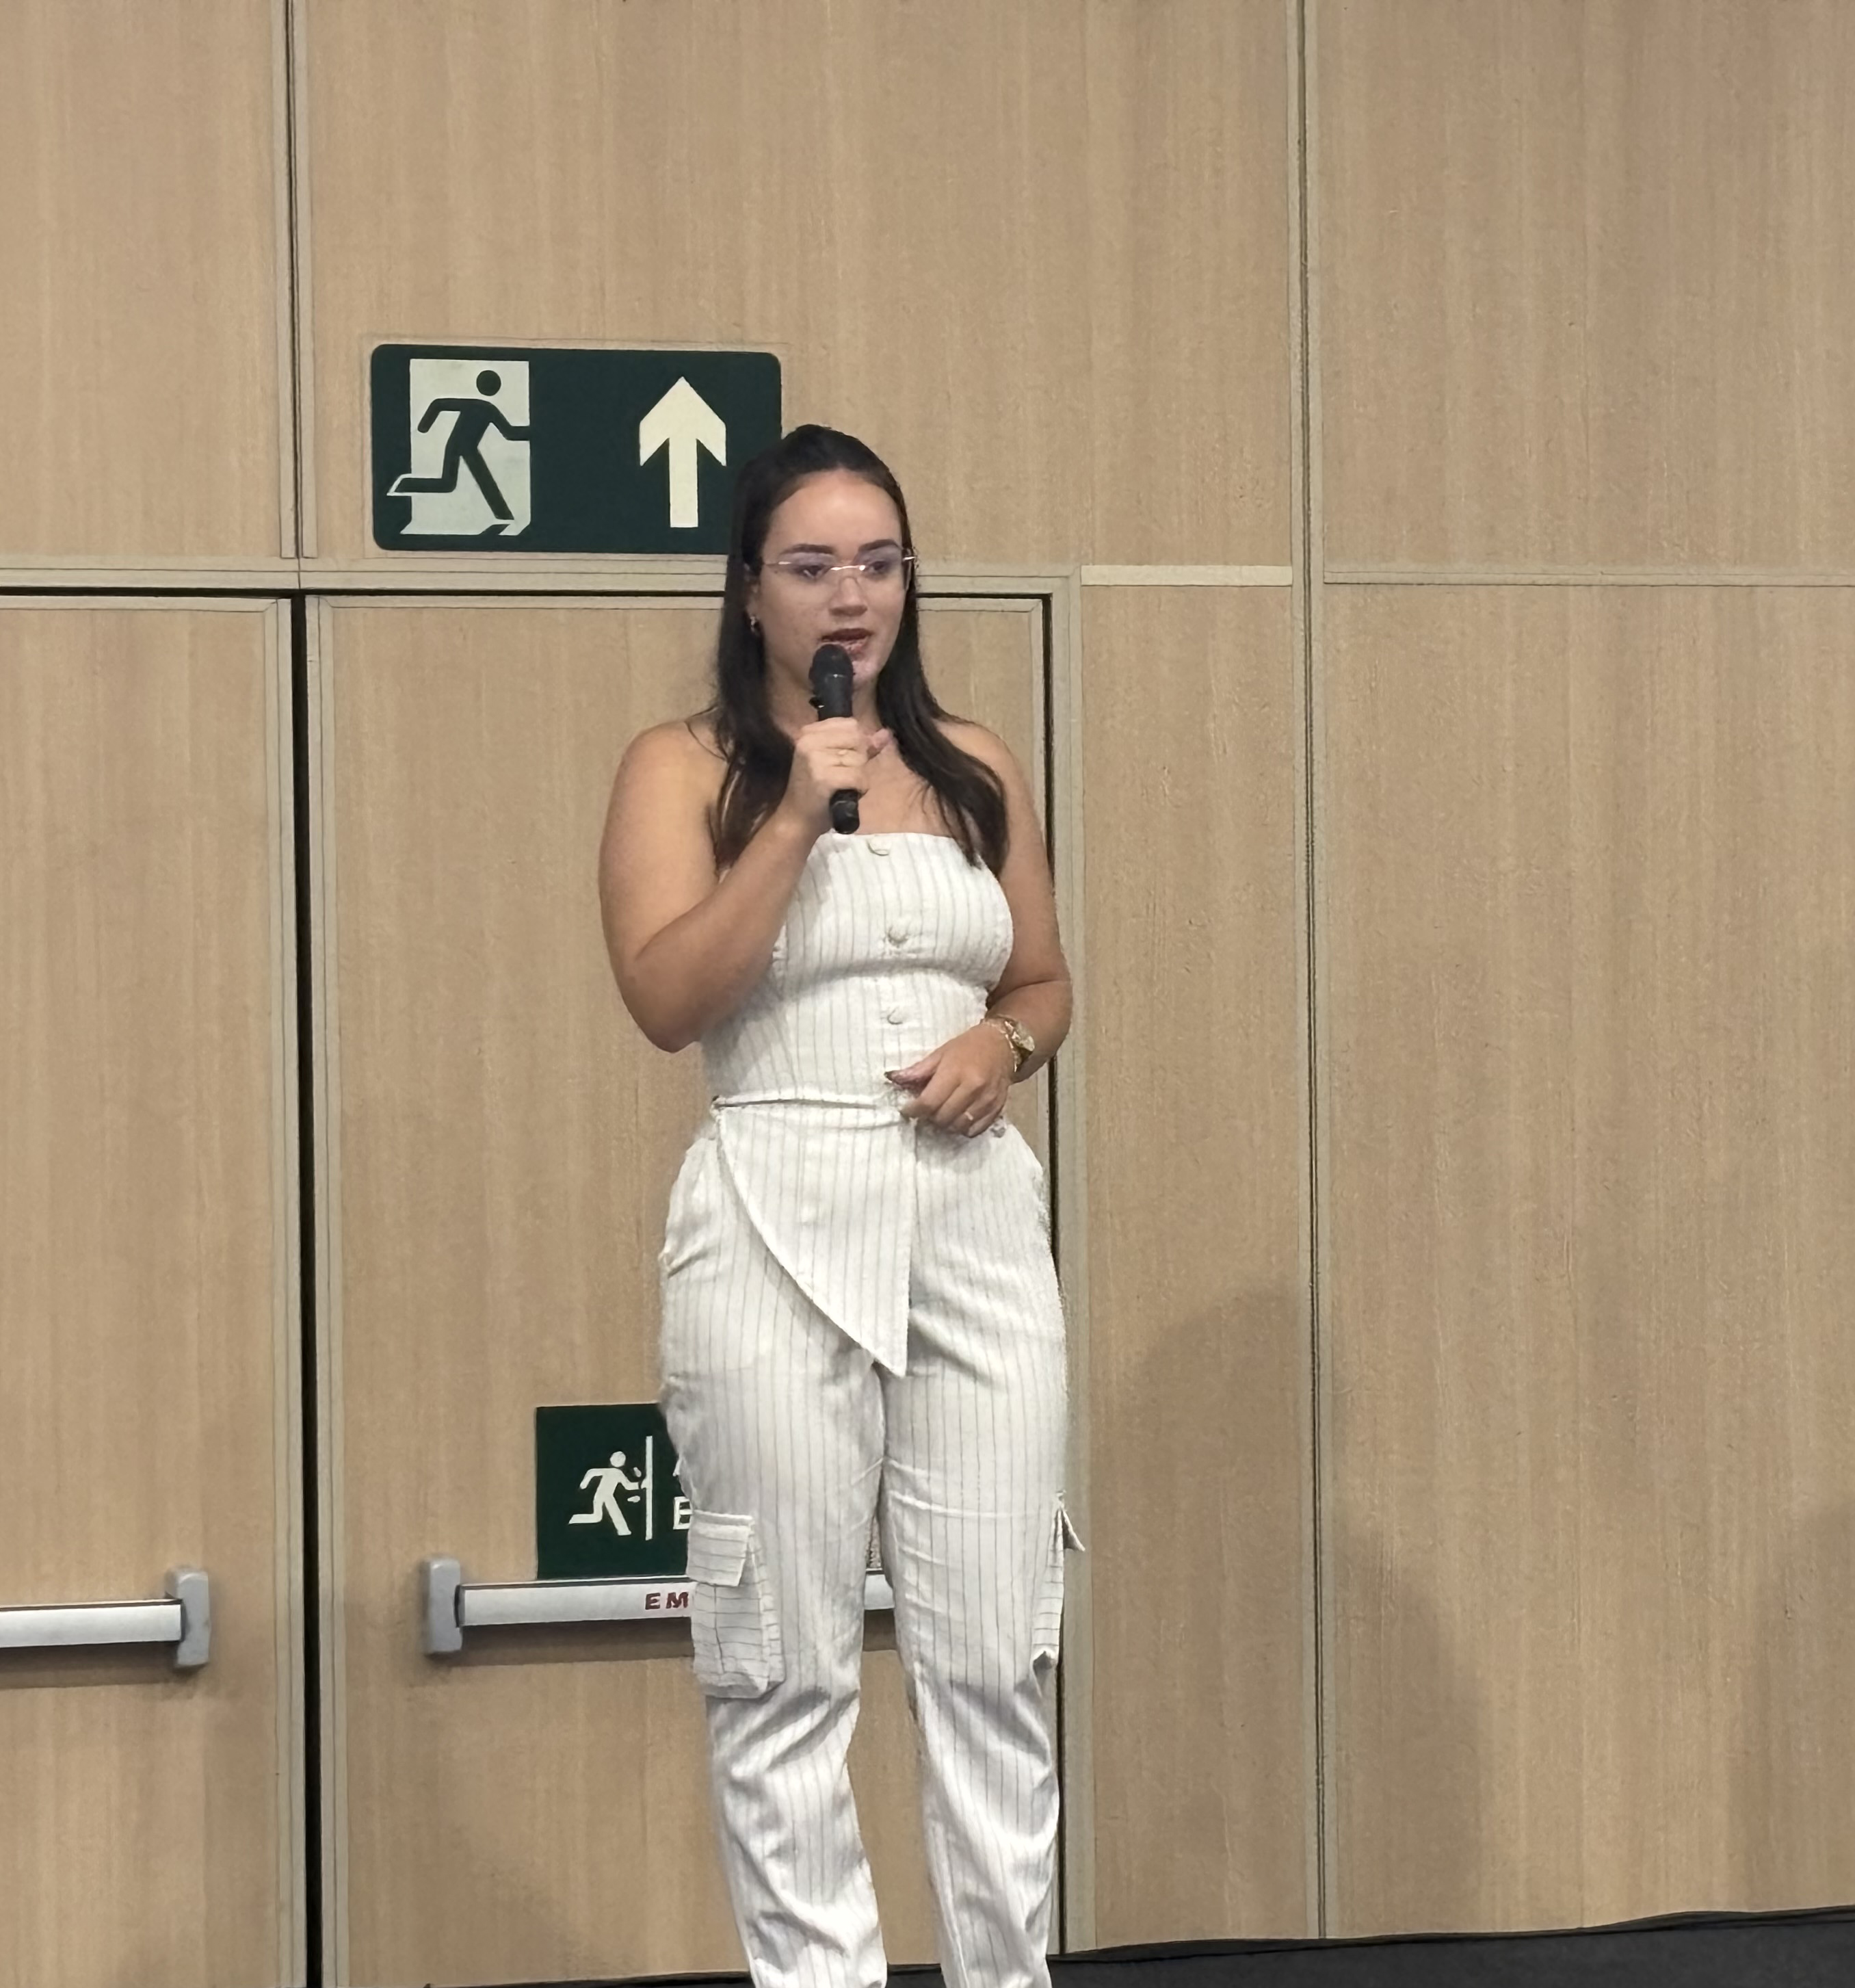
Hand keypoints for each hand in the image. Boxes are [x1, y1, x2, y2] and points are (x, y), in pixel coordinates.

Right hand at [778, 719, 892, 833]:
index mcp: (809, 732)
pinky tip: (848, 793)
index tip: (844, 761)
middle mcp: (809, 740)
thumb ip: (861, 746)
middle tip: (843, 776)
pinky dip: (860, 787)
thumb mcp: (835, 762)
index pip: (850, 724)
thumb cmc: (816, 791)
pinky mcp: (823, 777)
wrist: (797, 819)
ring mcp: (814, 758)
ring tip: (842, 786)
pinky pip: (858, 776)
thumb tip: (886, 733)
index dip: (857, 743)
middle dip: (859, 759)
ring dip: (859, 776)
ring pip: (858, 758)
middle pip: (856, 738)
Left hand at [888, 1024, 1016, 1136]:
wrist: (1003, 1044)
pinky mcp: (997, 1109)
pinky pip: (975, 1130)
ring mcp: (987, 1100)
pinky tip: (958, 1117)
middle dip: (929, 1117)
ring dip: (946, 1124)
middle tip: (927, 1109)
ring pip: (959, 1127)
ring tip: (942, 1113)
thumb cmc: (968, 1046)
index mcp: (957, 1072)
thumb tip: (893, 1079)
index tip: (907, 1110)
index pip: (929, 1101)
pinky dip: (963, 1128)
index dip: (913, 1110)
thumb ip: (918, 1070)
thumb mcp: (941, 1052)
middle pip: (943, 1117)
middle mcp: (974, 1088)